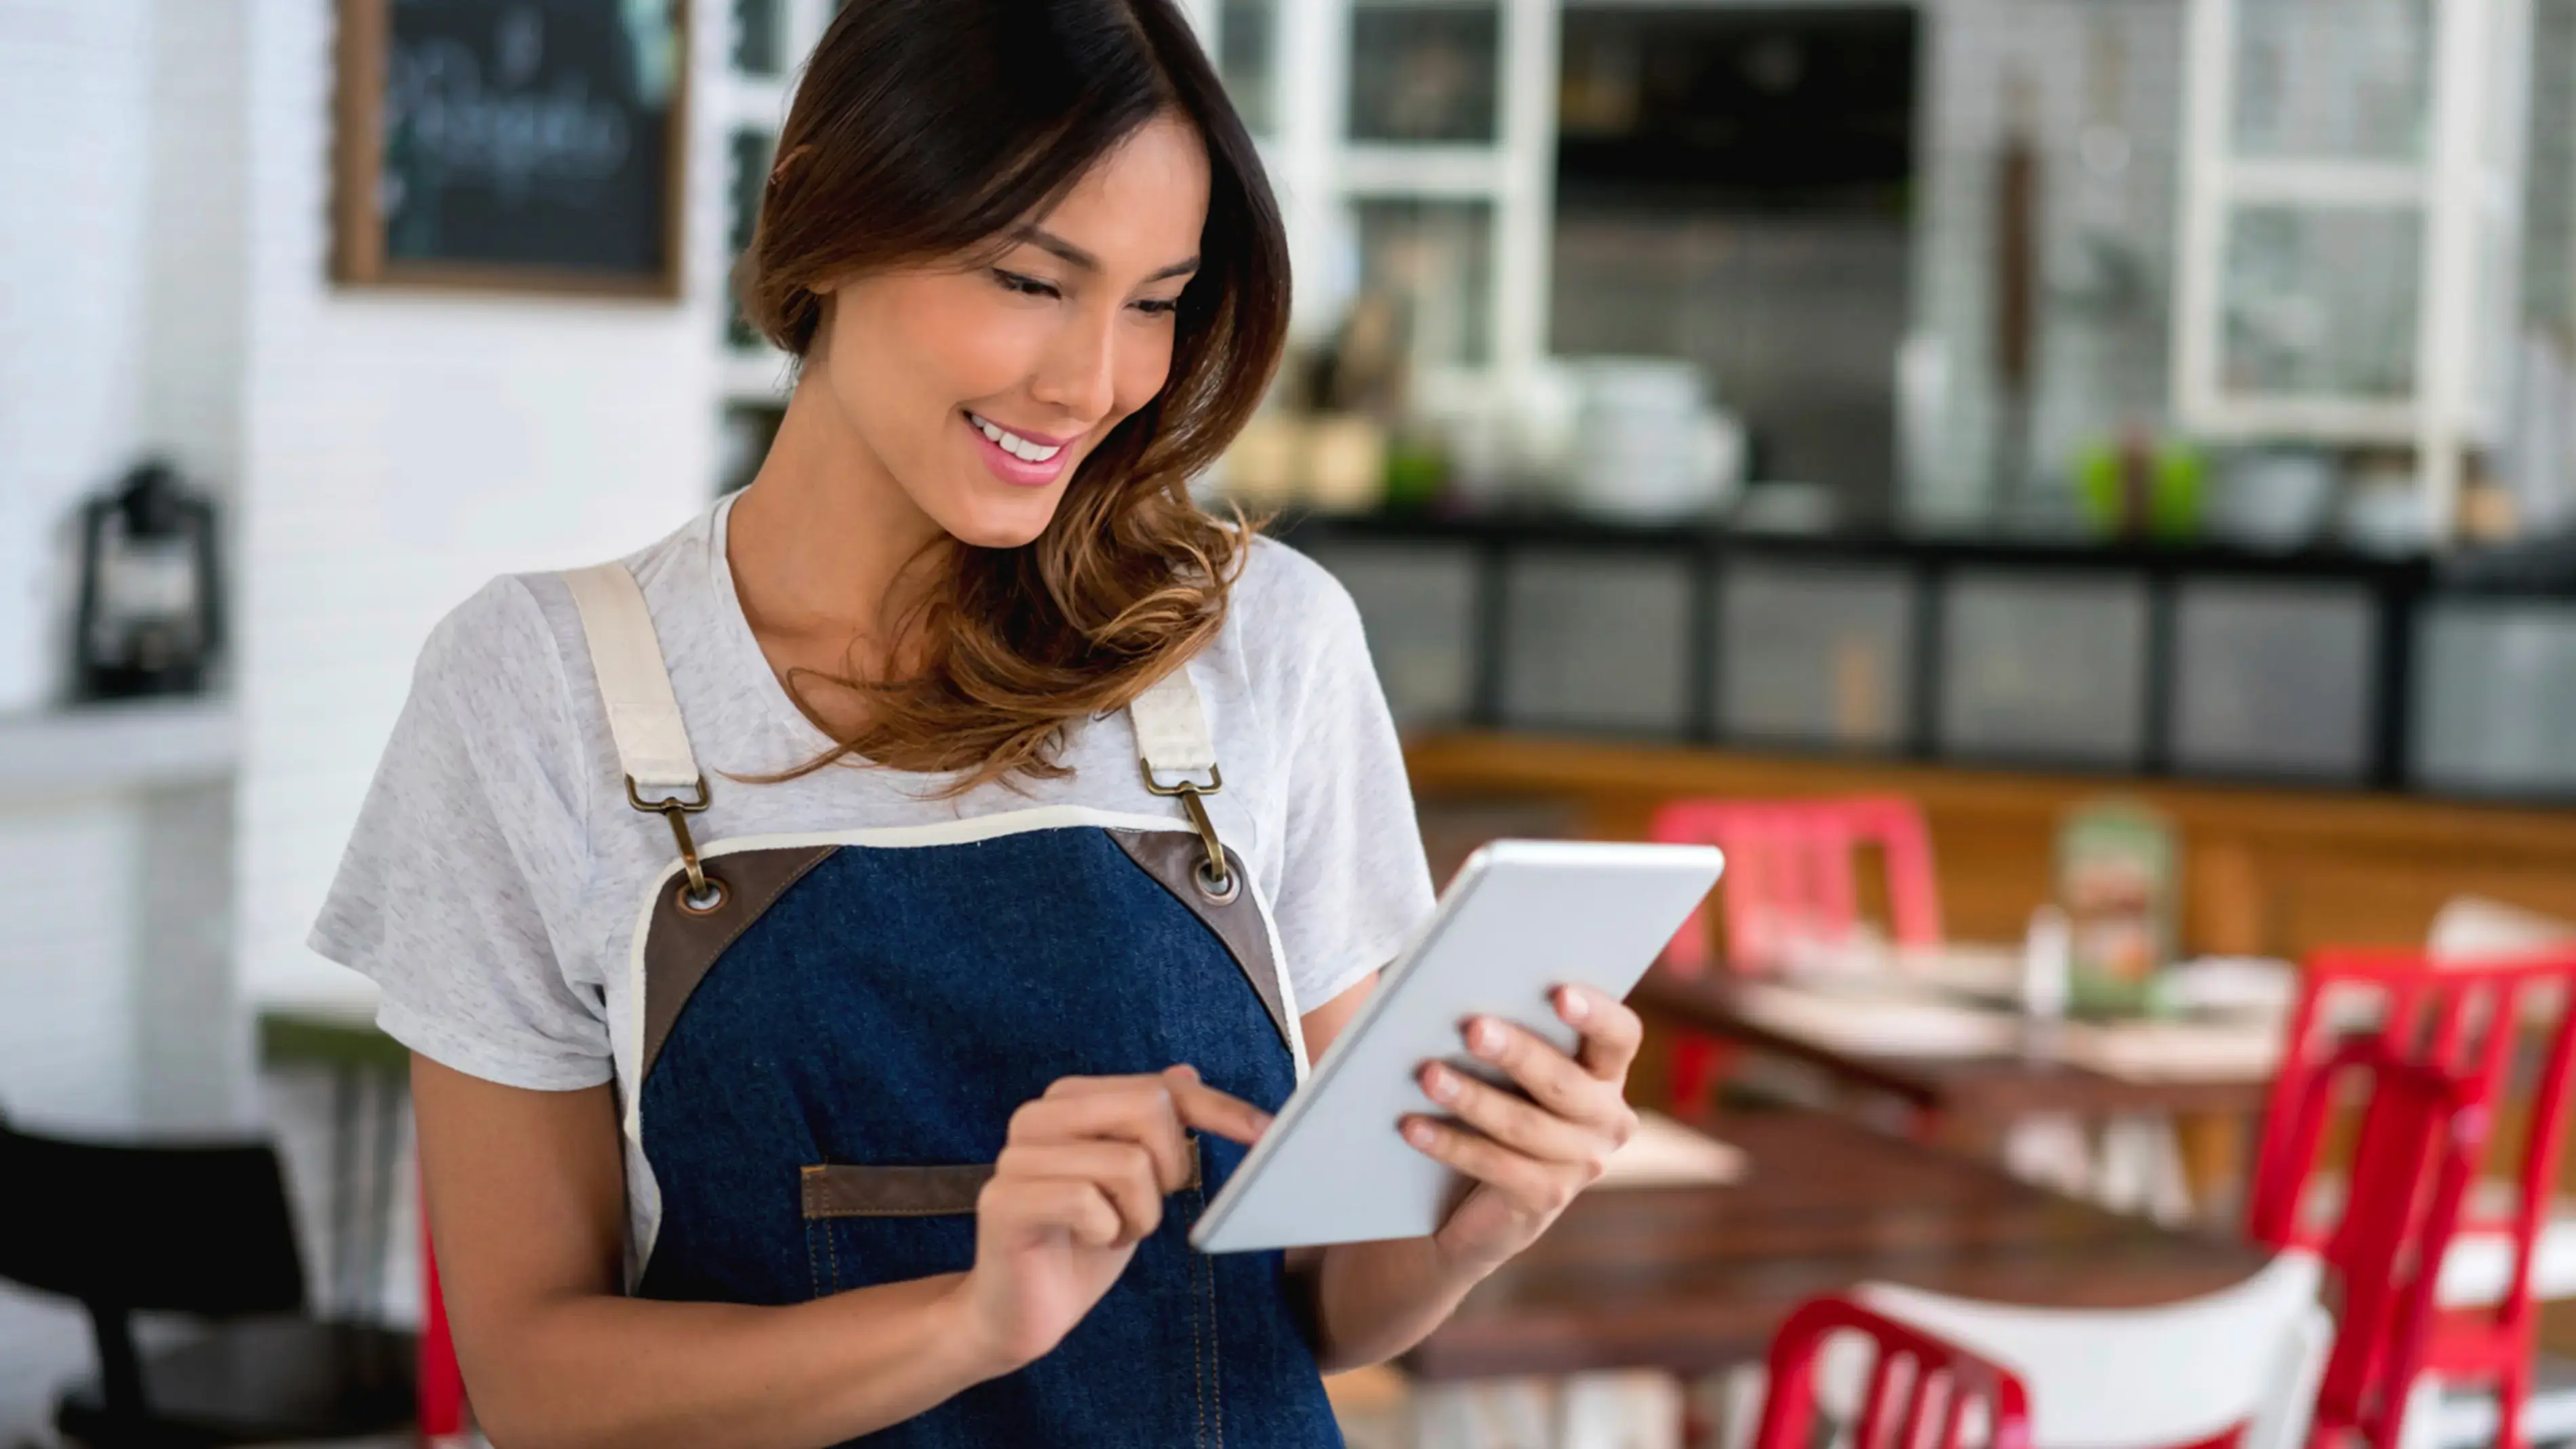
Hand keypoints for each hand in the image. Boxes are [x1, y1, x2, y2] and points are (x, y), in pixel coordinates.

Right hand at [950, 1066, 1269, 1374]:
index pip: (1160, 1088)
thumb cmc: (1082, 1243)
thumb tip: (1188, 1074)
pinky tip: (1089, 1242)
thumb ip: (1155, 1128)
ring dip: (1139, 1214)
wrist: (1020, 1310)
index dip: (1220, 1109)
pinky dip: (1107, 1232)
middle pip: (1149, 1108)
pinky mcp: (1005, 1200)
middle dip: (1172, 1167)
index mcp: (1070, 1100)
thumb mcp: (1135, 1184)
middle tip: (1145, 1207)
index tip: (1265, 1133)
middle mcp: (1038, 1115)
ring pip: (1128, 1163)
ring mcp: (1016, 1155)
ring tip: (1113, 1230)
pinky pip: (1088, 1202)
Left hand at [1399, 984, 1642, 1275]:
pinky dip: (1451, 1145)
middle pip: (1565, 1082)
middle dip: (1517, 1053)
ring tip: (1427, 1076)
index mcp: (1605, 1070)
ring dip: (1472, 1099)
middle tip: (1473, 1029)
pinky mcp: (1547, 1198)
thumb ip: (1501, 1019)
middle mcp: (1607, 1117)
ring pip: (1525, 1126)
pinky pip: (1497, 1167)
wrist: (1482, 1200)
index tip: (1559, 993)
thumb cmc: (1493, 1098)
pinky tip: (1413, 1128)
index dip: (1597, 1013)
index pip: (1620, 1035)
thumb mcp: (1507, 1061)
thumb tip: (1457, 972)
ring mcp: (1582, 1163)